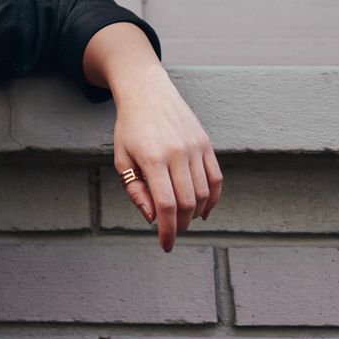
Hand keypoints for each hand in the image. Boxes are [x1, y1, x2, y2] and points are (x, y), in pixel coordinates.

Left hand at [111, 69, 221, 252]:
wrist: (148, 92)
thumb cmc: (130, 128)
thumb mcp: (122, 158)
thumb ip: (135, 190)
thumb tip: (153, 218)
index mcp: (153, 158)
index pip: (166, 205)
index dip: (167, 230)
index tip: (166, 246)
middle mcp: (178, 153)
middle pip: (187, 202)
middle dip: (180, 225)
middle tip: (171, 232)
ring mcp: (196, 148)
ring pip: (204, 193)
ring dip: (195, 214)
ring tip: (182, 220)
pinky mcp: (207, 144)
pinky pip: (216, 179)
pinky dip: (213, 199)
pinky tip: (203, 210)